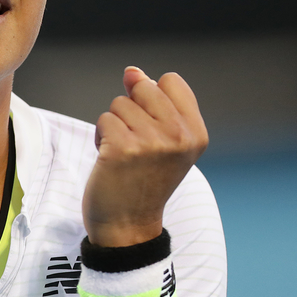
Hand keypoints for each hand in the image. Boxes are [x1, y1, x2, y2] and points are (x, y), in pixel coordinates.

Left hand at [83, 67, 207, 246]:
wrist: (128, 224)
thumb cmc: (143, 179)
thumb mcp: (163, 140)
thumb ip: (153, 102)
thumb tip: (132, 71)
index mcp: (196, 133)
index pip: (171, 80)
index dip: (152, 97)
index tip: (153, 126)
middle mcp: (179, 136)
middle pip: (143, 87)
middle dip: (131, 109)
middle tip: (136, 142)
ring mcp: (152, 142)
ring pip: (119, 104)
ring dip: (114, 126)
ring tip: (124, 154)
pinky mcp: (123, 148)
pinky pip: (104, 120)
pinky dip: (101, 138)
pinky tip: (110, 160)